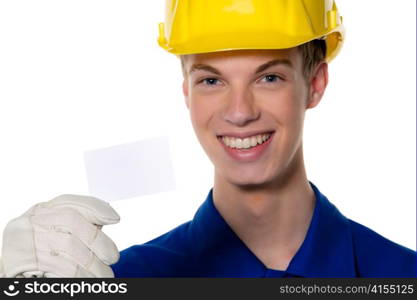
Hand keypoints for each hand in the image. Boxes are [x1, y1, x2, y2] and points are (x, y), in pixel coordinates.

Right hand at [0, 194, 119, 277]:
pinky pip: (62, 271)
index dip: (95, 209)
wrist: (9, 264)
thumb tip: (108, 219)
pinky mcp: (27, 265)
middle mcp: (33, 223)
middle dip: (99, 242)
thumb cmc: (38, 247)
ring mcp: (28, 243)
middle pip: (72, 225)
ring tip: (106, 275)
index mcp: (41, 212)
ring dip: (94, 266)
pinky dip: (81, 276)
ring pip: (70, 251)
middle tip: (113, 257)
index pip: (70, 203)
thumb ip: (77, 220)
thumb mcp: (53, 228)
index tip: (115, 218)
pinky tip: (90, 280)